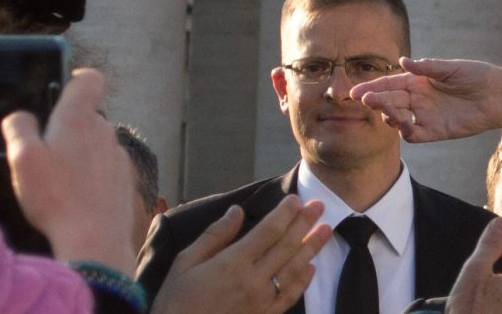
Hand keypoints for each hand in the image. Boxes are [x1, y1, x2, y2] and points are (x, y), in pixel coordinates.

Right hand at [3, 68, 136, 273]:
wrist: (94, 239)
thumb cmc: (55, 198)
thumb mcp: (22, 159)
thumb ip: (19, 128)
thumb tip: (20, 116)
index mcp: (78, 118)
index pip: (89, 79)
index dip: (77, 77)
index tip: (63, 88)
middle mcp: (104, 130)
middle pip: (86, 116)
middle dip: (67, 129)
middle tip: (45, 157)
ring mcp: (118, 154)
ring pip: (96, 144)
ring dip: (79, 155)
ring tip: (59, 184)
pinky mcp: (125, 178)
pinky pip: (105, 167)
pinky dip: (92, 176)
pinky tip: (77, 198)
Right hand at [151, 197, 332, 313]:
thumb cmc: (175, 300)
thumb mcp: (185, 262)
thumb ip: (215, 235)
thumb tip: (237, 211)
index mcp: (232, 262)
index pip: (268, 231)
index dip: (285, 213)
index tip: (297, 199)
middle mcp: (252, 280)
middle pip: (286, 246)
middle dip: (305, 224)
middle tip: (320, 206)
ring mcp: (261, 301)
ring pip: (293, 269)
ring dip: (312, 247)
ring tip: (326, 230)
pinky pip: (289, 297)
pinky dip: (303, 282)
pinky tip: (311, 268)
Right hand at [351, 57, 501, 142]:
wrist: (498, 95)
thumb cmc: (476, 76)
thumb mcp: (451, 68)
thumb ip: (427, 67)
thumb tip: (403, 61)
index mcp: (418, 81)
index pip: (390, 84)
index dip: (373, 88)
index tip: (356, 92)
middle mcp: (418, 99)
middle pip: (390, 101)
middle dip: (376, 101)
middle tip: (366, 100)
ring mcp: (426, 115)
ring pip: (398, 118)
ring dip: (389, 115)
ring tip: (386, 111)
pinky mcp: (436, 131)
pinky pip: (415, 134)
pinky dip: (406, 131)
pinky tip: (404, 125)